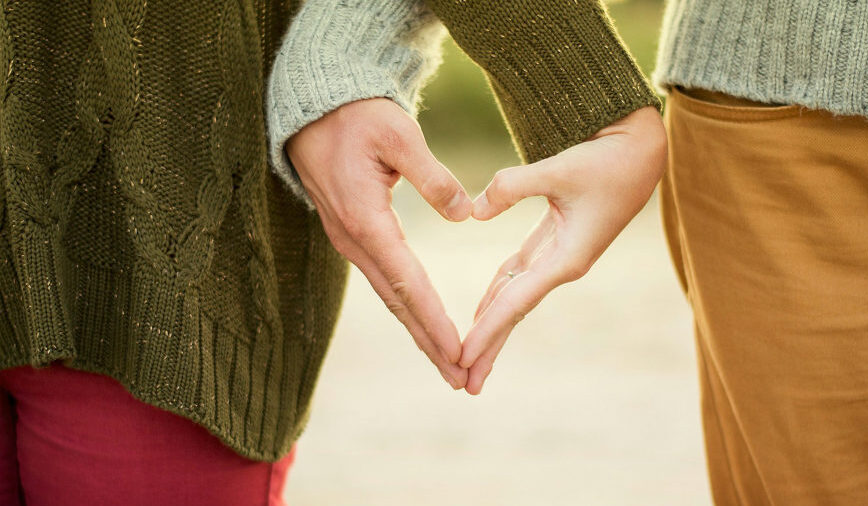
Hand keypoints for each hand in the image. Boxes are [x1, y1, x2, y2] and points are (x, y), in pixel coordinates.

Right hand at [285, 98, 471, 388]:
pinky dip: (406, 307)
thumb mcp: (398, 134)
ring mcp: (349, 240)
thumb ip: (433, 176)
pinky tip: (422, 322)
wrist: (313, 110)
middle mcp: (354, 239)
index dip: (434, 319)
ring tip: (447, 362)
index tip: (458, 351)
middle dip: (429, 342)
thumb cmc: (357, 117)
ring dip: (418, 330)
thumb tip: (464, 214)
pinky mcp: (352, 235)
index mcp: (366, 219)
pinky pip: (383, 280)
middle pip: (397, 302)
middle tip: (460, 378)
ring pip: (389, 296)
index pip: (407, 282)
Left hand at [460, 106, 667, 393]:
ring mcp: (559, 256)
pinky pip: (519, 275)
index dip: (487, 331)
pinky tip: (482, 310)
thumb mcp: (560, 168)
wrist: (641, 150)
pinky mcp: (555, 241)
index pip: (516, 303)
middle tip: (464, 383)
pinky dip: (498, 293)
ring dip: (492, 326)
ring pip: (515, 297)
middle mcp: (562, 265)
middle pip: (515, 312)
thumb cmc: (607, 160)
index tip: (462, 358)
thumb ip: (512, 187)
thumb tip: (473, 212)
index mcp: (567, 258)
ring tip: (469, 357)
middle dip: (489, 347)